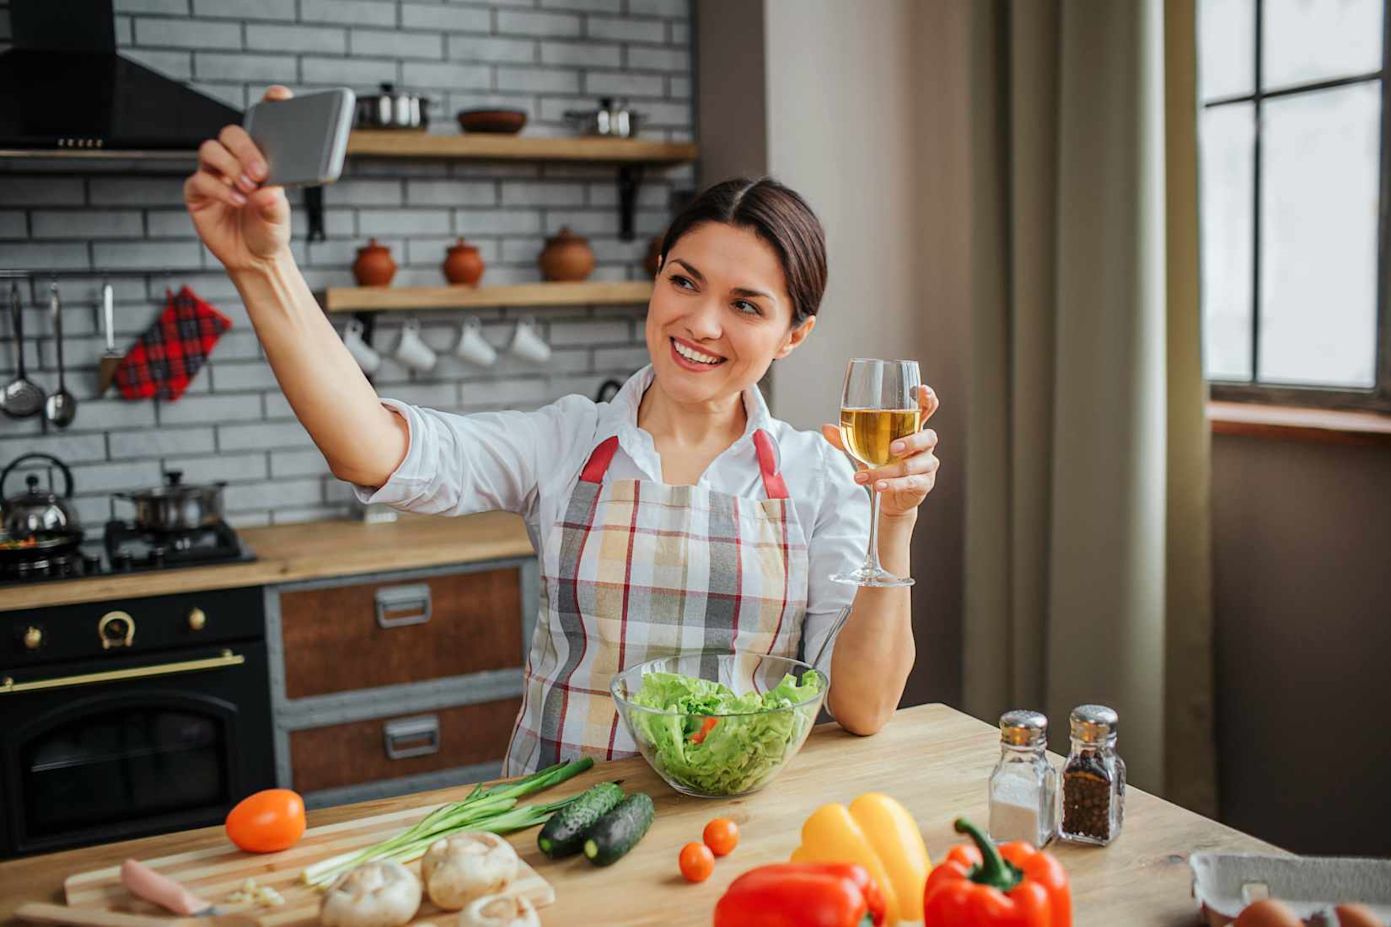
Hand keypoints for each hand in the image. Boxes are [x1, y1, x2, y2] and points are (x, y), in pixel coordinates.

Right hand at [183, 85, 292, 272]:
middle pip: (231, 134)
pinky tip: (236, 201)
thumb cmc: (269, 230)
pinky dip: (219, 189)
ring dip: (230, 166)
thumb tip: (269, 192)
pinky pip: (200, 179)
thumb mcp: (280, 220)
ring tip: (248, 188)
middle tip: (261, 171)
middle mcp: (235, 160)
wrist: (253, 258)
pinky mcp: (198, 192)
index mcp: (262, 157)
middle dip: (245, 148)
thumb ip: (276, 207)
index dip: (270, 105)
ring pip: (211, 150)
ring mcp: (214, 173)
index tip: (280, 96)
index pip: (262, 123)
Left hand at [821, 385, 939, 517]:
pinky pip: (910, 483)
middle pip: (928, 437)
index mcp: (912, 428)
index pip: (927, 409)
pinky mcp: (924, 483)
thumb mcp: (863, 449)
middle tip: (892, 447)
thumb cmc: (882, 464)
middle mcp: (924, 445)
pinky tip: (878, 485)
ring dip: (887, 470)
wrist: (889, 496)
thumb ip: (847, 438)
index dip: (927, 399)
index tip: (921, 390)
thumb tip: (826, 428)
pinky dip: (892, 484)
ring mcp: (927, 465)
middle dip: (911, 441)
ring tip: (867, 475)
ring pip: (912, 465)